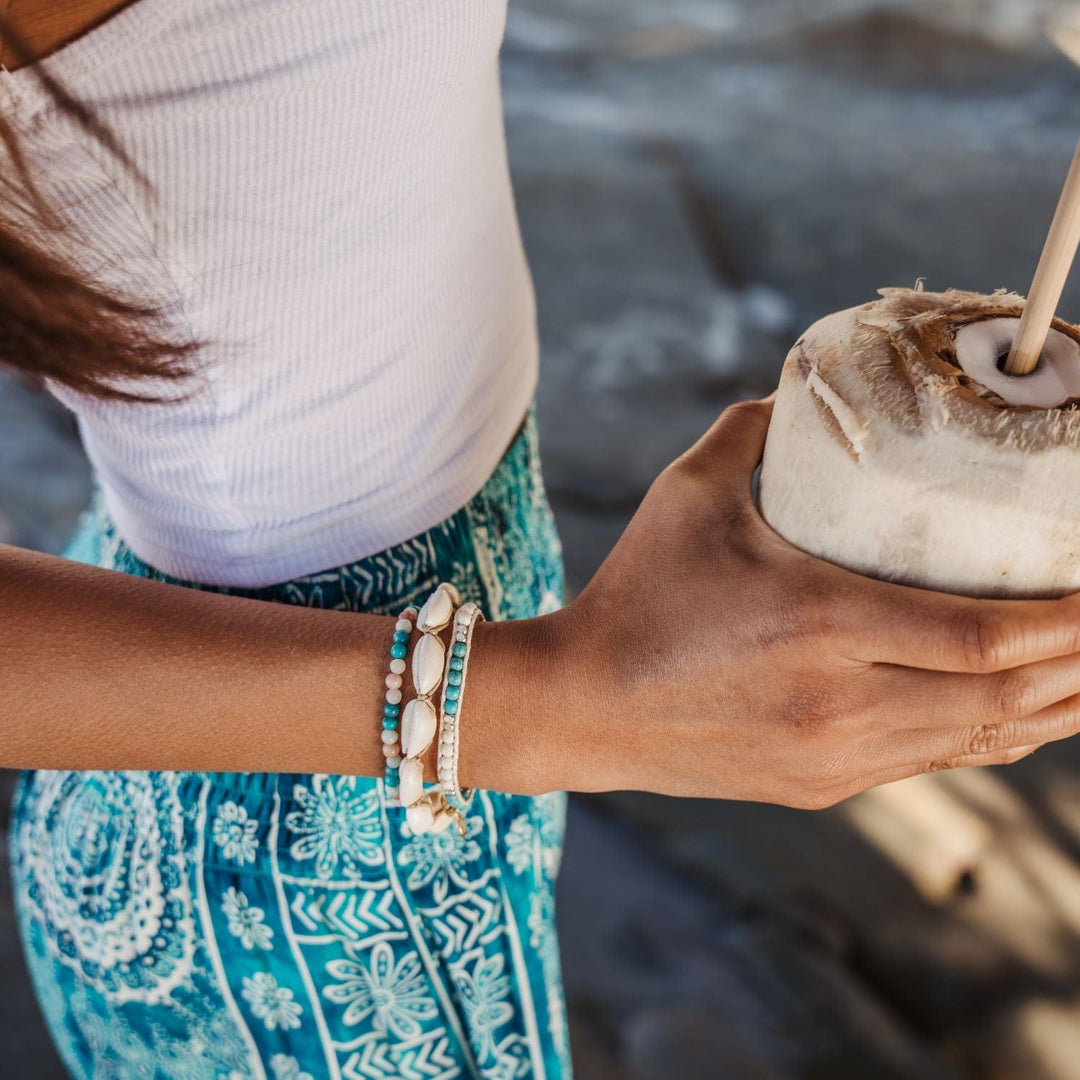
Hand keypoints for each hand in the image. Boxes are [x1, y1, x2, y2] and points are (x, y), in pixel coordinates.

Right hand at [539, 395, 1079, 806]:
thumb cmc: (637, 593)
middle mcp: (840, 702)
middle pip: (1003, 696)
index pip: (983, 635)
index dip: (1068, 619)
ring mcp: (835, 757)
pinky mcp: (821, 787)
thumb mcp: (688, 495)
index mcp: (817, 623)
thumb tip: (800, 391)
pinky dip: (987, 736)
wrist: (583, 703)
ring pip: (978, 741)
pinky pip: (932, 765)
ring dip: (1048, 707)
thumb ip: (754, 432)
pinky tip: (1012, 713)